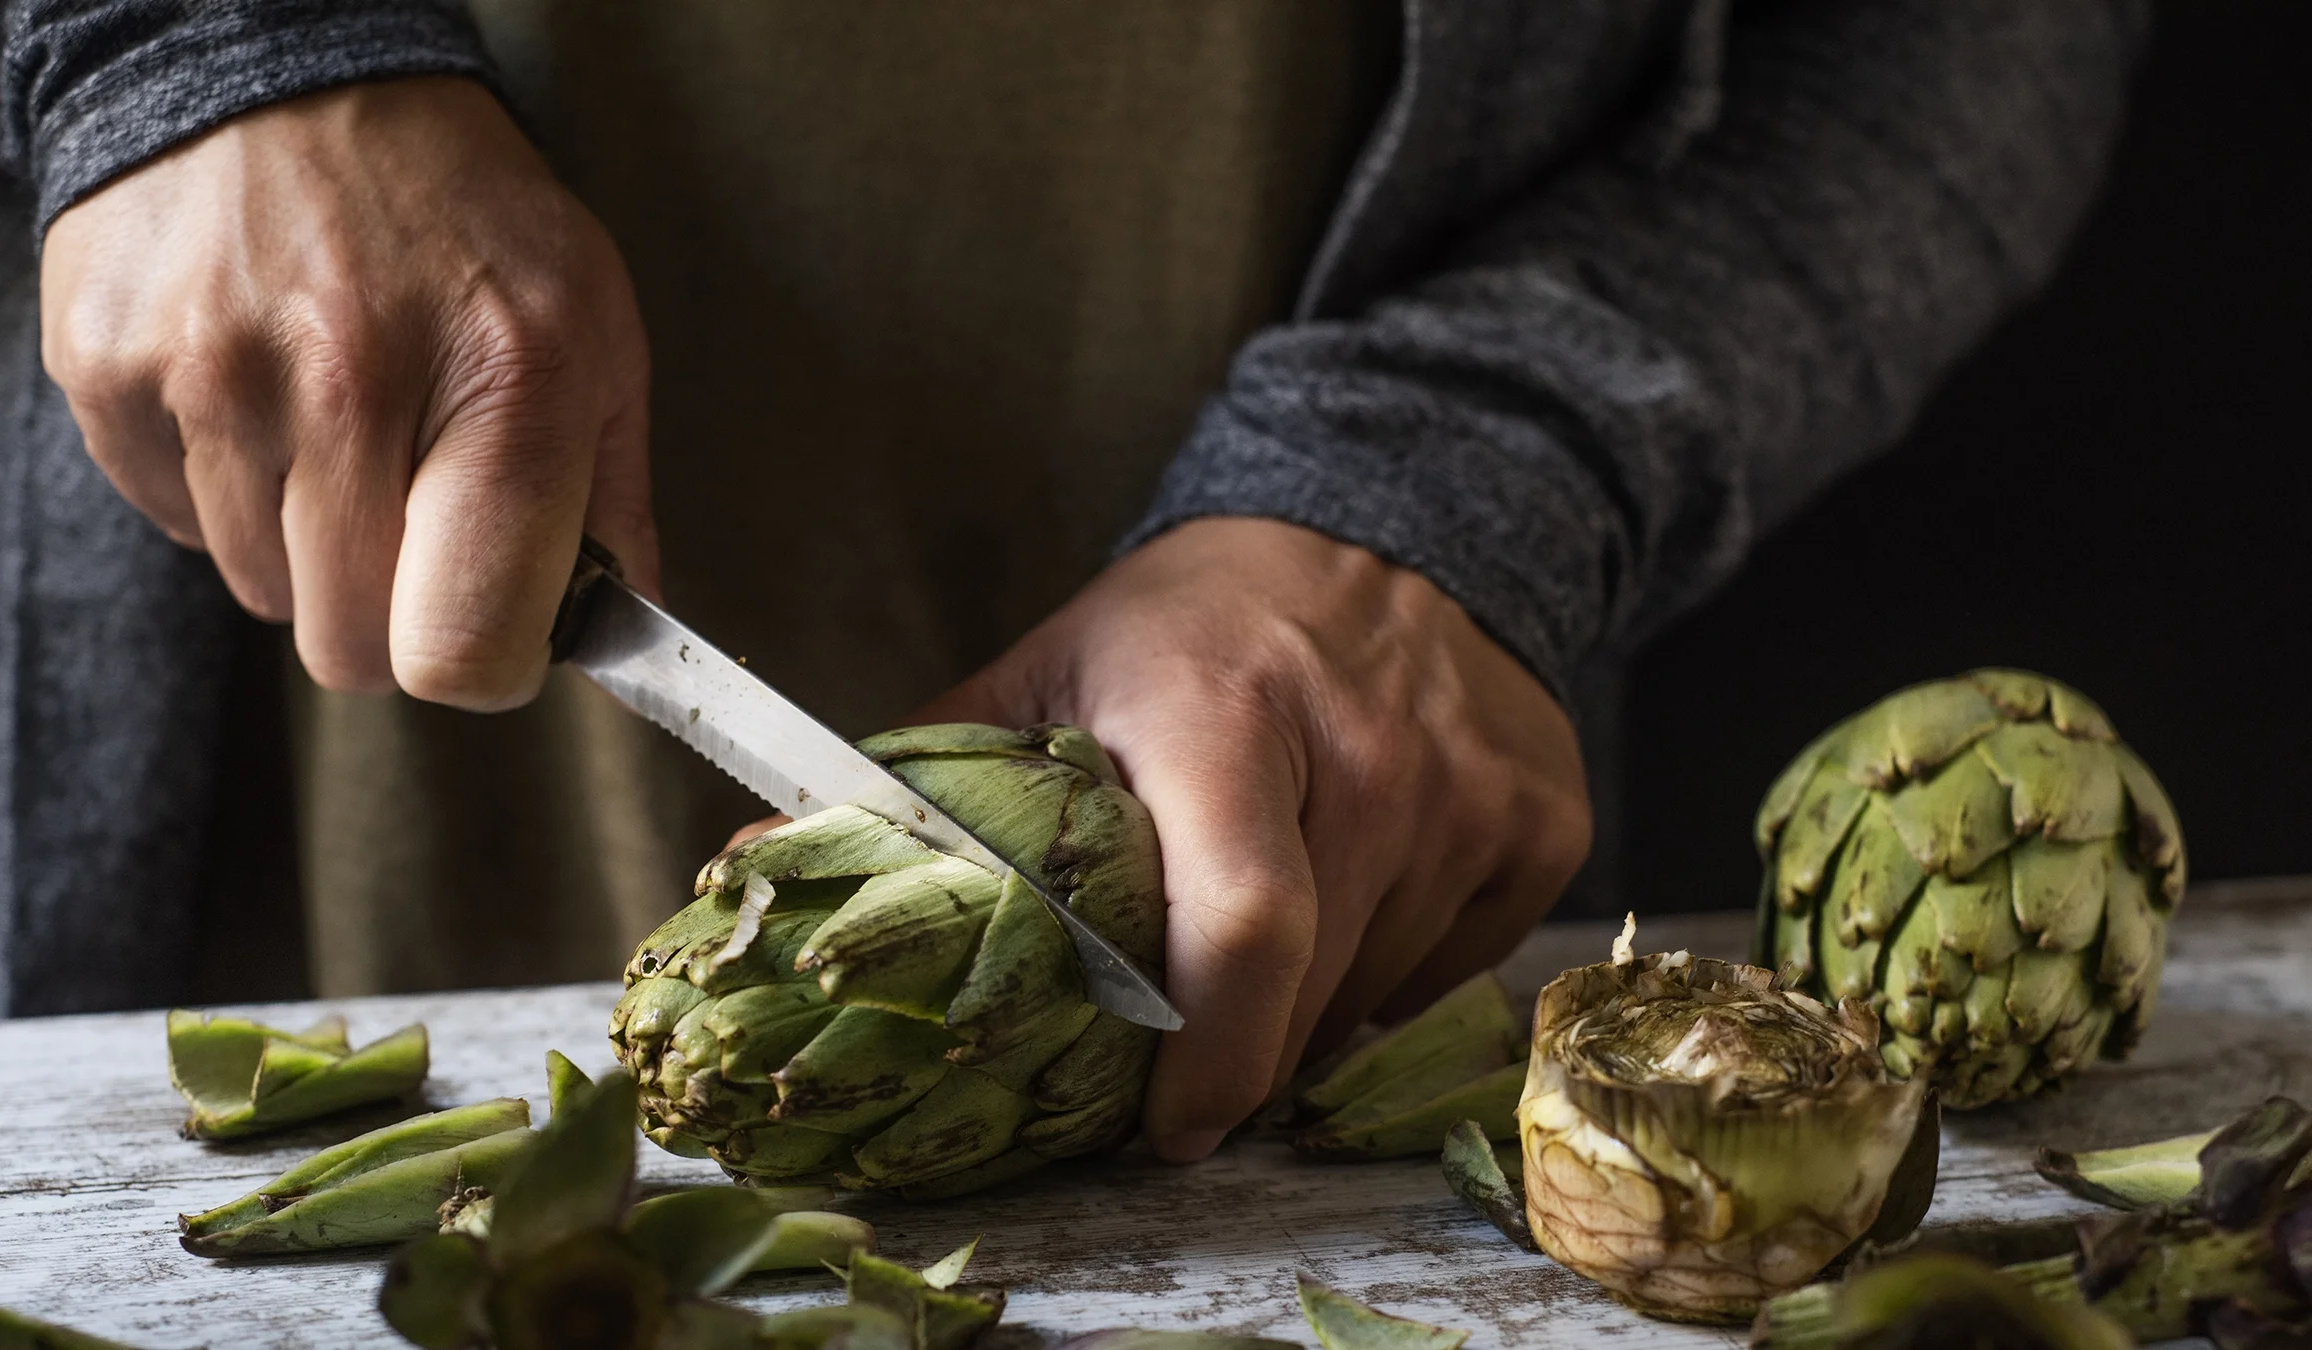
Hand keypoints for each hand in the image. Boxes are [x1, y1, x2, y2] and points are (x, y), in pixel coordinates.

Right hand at [39, 76, 654, 707]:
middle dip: (392, 614)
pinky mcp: (111, 370)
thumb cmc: (466, 220)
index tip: (493, 629)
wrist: (284, 75)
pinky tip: (259, 396)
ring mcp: (214, 374)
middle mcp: (351, 379)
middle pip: (351, 649)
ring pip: (263, 594)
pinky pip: (176, 527)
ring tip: (336, 423)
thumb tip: (625, 635)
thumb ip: (613, 500)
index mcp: (504, 380)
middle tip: (414, 518)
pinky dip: (223, 493)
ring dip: (307, 547)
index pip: (464, 648)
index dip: (485, 667)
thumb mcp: (594, 331)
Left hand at [915, 517, 1592, 1160]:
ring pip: (1376, 994)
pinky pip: (1451, 964)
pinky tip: (1352, 886)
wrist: (1391, 524)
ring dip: (1307, 1009)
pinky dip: (1389, 967)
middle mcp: (1373, 754)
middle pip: (1305, 993)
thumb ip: (927, 777)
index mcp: (1227, 713)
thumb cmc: (1196, 622)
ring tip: (1262, 931)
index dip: (1203, 1055)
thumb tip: (766, 858)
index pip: (1242, 925)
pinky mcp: (1545, 821)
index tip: (1164, 1123)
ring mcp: (1475, 791)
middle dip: (1232, 1052)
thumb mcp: (1056, 670)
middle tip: (1181, 1043)